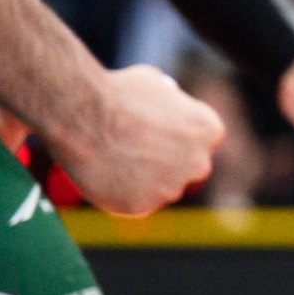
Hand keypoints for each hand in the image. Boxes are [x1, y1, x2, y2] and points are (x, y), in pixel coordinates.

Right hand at [60, 64, 225, 216]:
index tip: (162, 136)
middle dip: (171, 164)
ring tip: (116, 158)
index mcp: (209, 131)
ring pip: (162, 190)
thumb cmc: (119, 92)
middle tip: (142, 153)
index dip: (182, 140)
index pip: (203, 142)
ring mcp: (171, 189)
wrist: (84, 115)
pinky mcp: (142, 208)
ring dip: (146, 181)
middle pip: (189, 170)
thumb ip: (173, 106)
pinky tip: (106, 172)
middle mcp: (198, 164)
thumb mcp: (159, 85)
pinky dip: (122, 193)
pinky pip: (135, 203)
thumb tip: (168, 109)